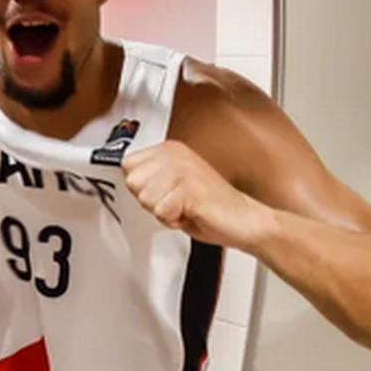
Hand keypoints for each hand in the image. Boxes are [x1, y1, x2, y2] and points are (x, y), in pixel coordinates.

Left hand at [124, 140, 272, 250]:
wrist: (244, 220)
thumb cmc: (209, 206)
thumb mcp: (171, 185)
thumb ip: (149, 178)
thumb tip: (126, 177)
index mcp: (169, 149)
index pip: (127, 165)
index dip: (142, 187)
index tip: (165, 192)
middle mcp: (175, 154)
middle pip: (132, 183)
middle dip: (151, 201)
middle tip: (177, 202)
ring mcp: (183, 169)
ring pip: (145, 199)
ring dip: (163, 212)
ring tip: (186, 207)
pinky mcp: (189, 188)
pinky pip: (160, 212)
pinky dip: (174, 221)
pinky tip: (193, 213)